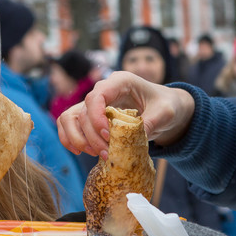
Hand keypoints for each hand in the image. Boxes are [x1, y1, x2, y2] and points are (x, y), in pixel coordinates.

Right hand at [56, 71, 194, 158]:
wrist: (165, 107)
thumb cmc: (166, 105)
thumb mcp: (165, 113)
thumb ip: (152, 122)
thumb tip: (136, 138)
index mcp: (121, 81)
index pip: (97, 95)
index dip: (97, 117)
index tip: (108, 136)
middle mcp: (103, 89)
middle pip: (83, 111)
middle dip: (92, 136)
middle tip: (106, 153)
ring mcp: (95, 103)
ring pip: (70, 117)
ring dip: (78, 138)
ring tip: (95, 153)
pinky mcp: (91, 115)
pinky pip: (69, 124)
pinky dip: (69, 138)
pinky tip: (80, 151)